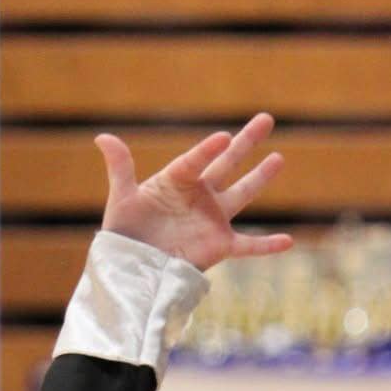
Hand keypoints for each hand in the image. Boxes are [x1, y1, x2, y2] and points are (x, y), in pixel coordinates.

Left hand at [95, 112, 293, 272]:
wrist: (132, 271)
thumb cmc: (124, 234)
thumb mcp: (122, 199)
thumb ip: (120, 167)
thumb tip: (102, 137)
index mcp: (177, 181)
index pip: (196, 160)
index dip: (208, 150)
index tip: (224, 138)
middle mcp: (199, 196)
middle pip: (227, 164)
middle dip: (246, 142)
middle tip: (266, 118)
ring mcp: (211, 219)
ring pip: (241, 194)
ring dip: (260, 177)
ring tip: (279, 158)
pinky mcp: (219, 246)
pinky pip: (248, 245)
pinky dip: (267, 246)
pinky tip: (288, 241)